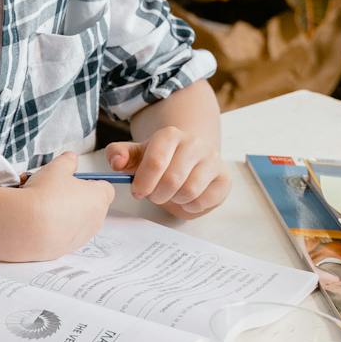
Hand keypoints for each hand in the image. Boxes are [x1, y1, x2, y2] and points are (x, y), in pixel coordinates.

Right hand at [18, 153, 113, 258]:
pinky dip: (54, 228)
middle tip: (53, 191)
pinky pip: (64, 235)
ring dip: (63, 213)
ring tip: (41, 205)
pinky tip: (37, 220)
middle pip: (90, 205)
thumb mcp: (56, 168)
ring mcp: (82, 236)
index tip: (73, 180)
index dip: (89, 182)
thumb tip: (71, 159)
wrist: (26, 226)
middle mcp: (96, 219)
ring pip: (76, 221)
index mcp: (99, 198)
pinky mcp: (67, 249)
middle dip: (74, 198)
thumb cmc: (45, 194)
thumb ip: (67, 161)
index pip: (105, 188)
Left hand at [107, 129, 230, 216]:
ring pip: (189, 192)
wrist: (189, 158)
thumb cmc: (160, 159)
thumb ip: (118, 154)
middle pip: (172, 180)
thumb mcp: (136, 154)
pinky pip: (204, 201)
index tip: (138, 192)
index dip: (143, 182)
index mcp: (170, 135)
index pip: (156, 161)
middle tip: (154, 195)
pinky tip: (185, 198)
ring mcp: (213, 160)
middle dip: (157, 194)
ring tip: (170, 194)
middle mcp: (195, 144)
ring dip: (174, 200)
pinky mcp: (224, 179)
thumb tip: (116, 162)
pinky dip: (190, 206)